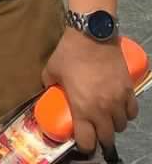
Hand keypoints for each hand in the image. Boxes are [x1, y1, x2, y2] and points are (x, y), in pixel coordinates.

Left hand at [42, 29, 136, 153]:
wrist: (92, 34)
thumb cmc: (70, 52)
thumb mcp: (52, 69)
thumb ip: (49, 83)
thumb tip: (47, 89)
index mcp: (82, 109)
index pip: (87, 142)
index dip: (84, 145)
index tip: (82, 141)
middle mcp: (102, 110)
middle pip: (107, 138)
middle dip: (100, 138)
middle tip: (95, 131)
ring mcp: (117, 101)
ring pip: (121, 126)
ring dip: (114, 125)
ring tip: (107, 118)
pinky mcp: (128, 90)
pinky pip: (132, 111)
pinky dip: (127, 113)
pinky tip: (120, 108)